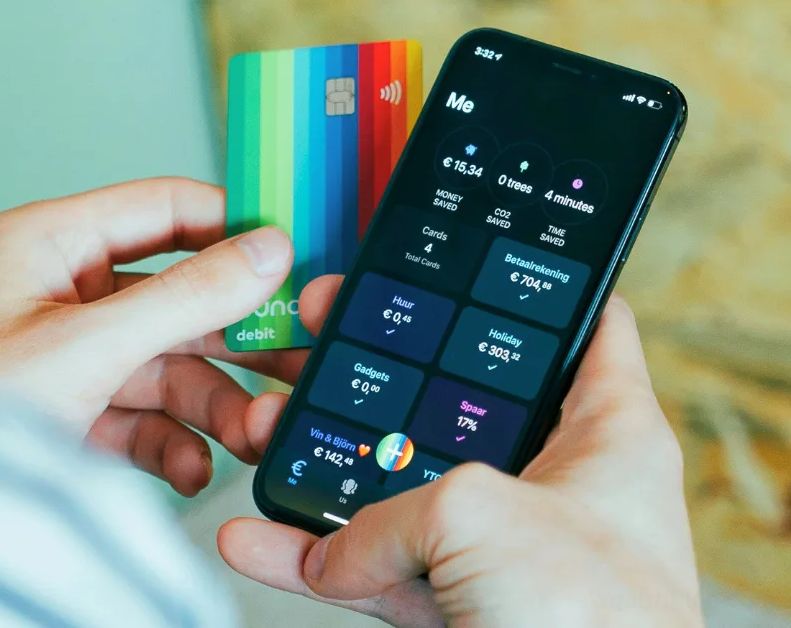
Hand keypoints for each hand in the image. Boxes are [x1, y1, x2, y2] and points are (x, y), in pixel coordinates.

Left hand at [0, 178, 310, 495]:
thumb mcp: (85, 346)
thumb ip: (183, 297)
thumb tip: (263, 253)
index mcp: (43, 245)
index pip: (158, 209)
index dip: (227, 227)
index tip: (288, 254)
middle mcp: (53, 293)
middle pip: (170, 297)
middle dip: (230, 338)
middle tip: (290, 357)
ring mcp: (60, 356)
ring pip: (159, 365)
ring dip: (208, 403)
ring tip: (250, 434)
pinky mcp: (63, 411)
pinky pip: (133, 415)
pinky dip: (167, 442)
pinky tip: (193, 467)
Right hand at [218, 294, 703, 627]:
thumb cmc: (599, 625)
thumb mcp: (484, 515)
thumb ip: (392, 511)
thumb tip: (339, 552)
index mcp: (603, 434)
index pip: (579, 329)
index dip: (524, 290)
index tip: (455, 265)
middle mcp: (549, 485)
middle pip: (450, 402)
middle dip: (375, 376)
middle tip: (319, 338)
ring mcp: (496, 550)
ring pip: (392, 491)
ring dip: (320, 467)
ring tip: (263, 428)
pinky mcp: (452, 608)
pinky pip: (367, 570)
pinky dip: (307, 559)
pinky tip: (255, 538)